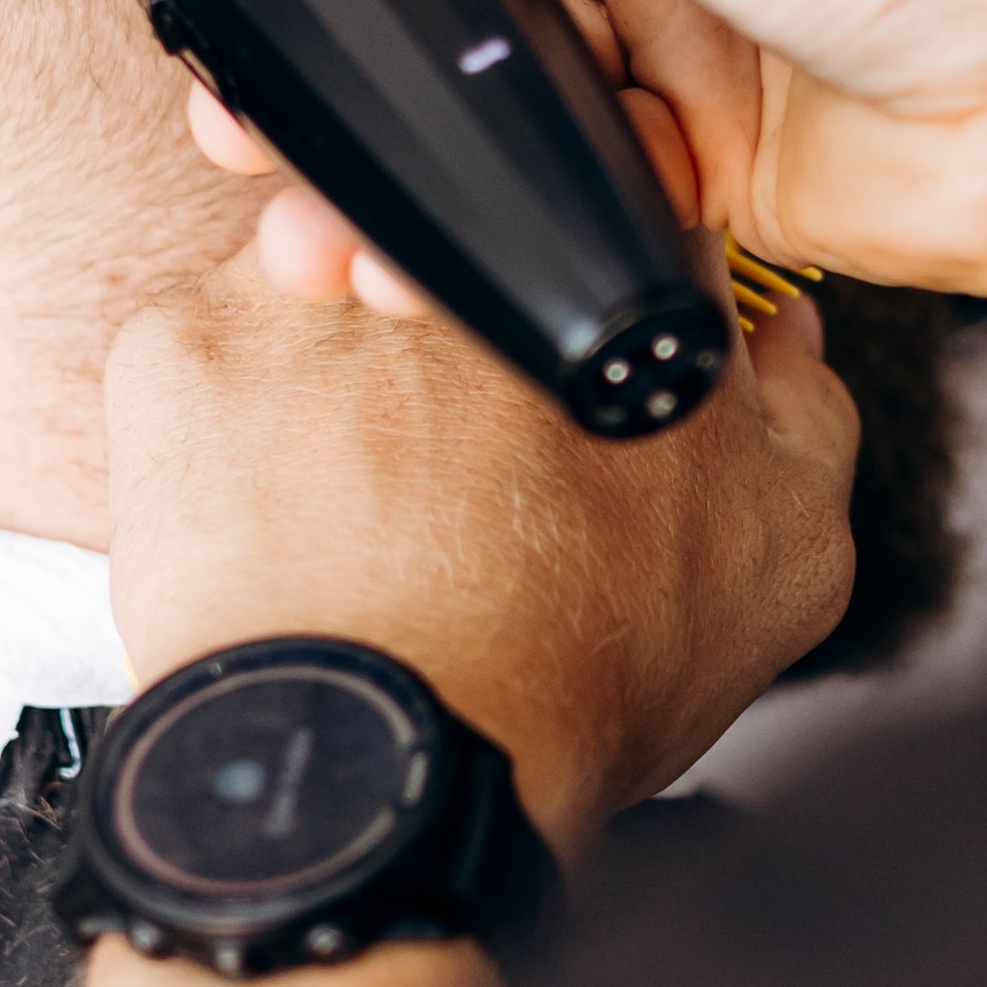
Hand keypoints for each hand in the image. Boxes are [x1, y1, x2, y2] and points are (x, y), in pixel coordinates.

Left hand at [102, 235, 857, 856]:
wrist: (387, 768)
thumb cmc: (575, 678)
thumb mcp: (782, 557)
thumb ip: (807, 412)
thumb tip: (783, 331)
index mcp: (609, 276)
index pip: (609, 218)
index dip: (589, 304)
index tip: (563, 394)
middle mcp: (457, 251)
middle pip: (457, 250)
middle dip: (453, 340)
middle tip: (456, 474)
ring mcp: (304, 282)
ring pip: (328, 290)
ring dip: (340, 377)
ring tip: (357, 514)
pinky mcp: (180, 343)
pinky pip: (208, 357)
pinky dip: (233, 431)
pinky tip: (275, 523)